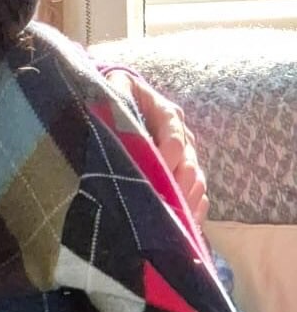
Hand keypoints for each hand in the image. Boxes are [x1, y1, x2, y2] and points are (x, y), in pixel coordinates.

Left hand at [104, 68, 209, 223]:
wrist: (126, 101)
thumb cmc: (118, 96)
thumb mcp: (117, 87)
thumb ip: (118, 90)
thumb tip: (113, 97)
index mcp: (167, 114)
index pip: (173, 135)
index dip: (168, 153)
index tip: (158, 170)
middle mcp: (182, 136)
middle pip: (189, 163)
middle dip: (179, 184)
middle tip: (166, 203)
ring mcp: (186, 156)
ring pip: (195, 180)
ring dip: (188, 199)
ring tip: (176, 218)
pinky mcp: (183, 174)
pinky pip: (197, 193)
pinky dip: (193, 209)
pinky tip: (186, 224)